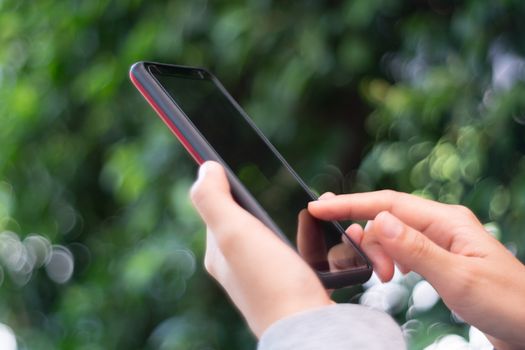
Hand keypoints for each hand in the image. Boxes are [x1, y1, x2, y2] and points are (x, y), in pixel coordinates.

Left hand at [190, 161, 332, 336]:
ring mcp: (263, 279)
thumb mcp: (233, 232)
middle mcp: (237, 269)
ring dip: (280, 223)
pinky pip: (288, 254)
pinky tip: (313, 241)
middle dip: (257, 206)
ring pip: (267, 239)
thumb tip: (205, 168)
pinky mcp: (288, 287)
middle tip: (275, 193)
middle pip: (243, 224)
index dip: (226, 188)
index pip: (217, 211)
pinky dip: (298, 242)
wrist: (309, 327)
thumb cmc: (271, 280)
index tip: (241, 170)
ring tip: (302, 213)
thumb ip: (213, 199)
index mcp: (220, 254)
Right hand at [308, 190, 524, 348]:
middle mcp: (440, 225)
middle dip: (368, 240)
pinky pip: (402, 249)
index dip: (350, 204)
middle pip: (386, 217)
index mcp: (446, 220)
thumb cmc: (507, 303)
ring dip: (379, 253)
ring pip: (391, 234)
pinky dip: (388, 259)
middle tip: (372, 272)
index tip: (317, 207)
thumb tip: (377, 220)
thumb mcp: (458, 278)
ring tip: (385, 277)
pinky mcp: (438, 258)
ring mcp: (439, 241)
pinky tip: (392, 273)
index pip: (388, 203)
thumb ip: (416, 249)